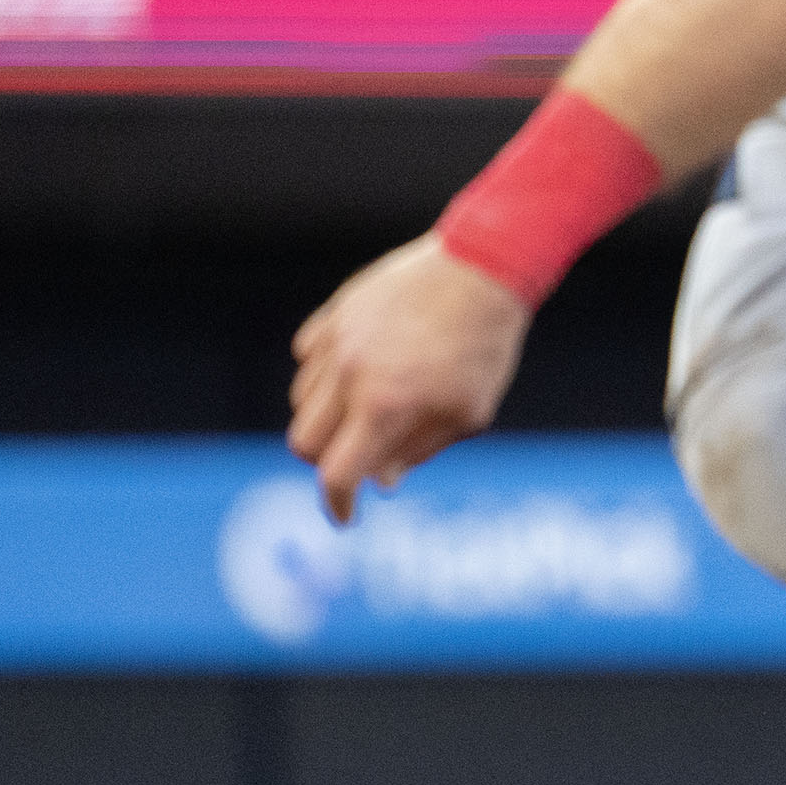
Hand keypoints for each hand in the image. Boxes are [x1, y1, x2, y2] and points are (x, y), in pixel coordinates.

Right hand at [287, 235, 533, 521]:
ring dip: (326, 417)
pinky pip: (307, 358)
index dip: (336, 503)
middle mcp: (349, 375)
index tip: (345, 516)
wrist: (483, 268)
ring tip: (373, 406)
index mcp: (385, 407)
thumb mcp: (467, 413)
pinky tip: (360, 370)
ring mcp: (336, 340)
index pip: (336, 474)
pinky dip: (324, 376)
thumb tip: (378, 481)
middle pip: (304, 442)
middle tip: (360, 459)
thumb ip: (417, 450)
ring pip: (301, 401)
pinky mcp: (334, 313)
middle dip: (327, 460)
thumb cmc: (484, 348)